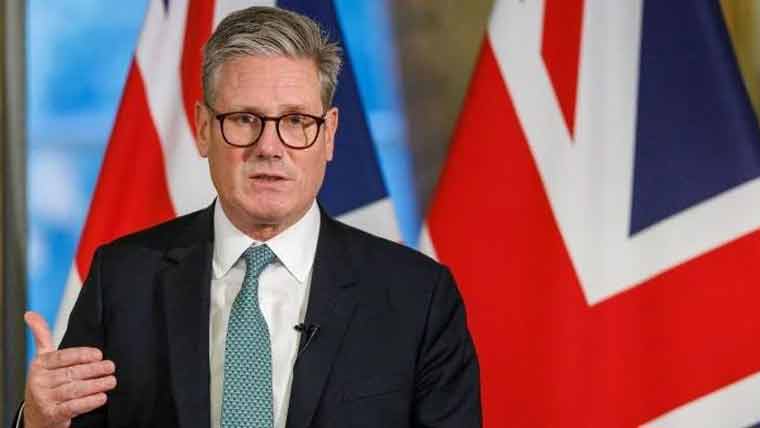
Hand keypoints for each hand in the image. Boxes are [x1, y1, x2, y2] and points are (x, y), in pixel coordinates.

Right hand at [23, 311, 115, 427]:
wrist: (37, 415)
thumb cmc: (45, 383)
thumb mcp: (42, 359)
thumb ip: (42, 336)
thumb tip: (31, 314)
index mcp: (39, 365)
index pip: (62, 357)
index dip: (82, 355)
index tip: (98, 354)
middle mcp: (40, 382)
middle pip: (71, 373)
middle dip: (94, 370)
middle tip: (110, 367)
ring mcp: (45, 399)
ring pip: (74, 390)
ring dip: (96, 385)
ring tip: (110, 381)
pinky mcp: (52, 414)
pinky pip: (73, 407)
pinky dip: (89, 402)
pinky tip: (101, 397)